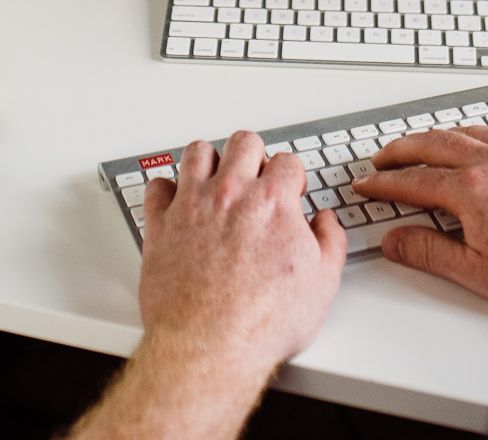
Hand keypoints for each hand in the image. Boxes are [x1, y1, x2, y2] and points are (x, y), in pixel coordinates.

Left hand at [139, 132, 348, 372]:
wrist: (210, 346)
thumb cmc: (261, 322)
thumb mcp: (322, 284)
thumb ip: (330, 243)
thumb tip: (326, 223)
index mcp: (272, 202)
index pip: (287, 161)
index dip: (292, 176)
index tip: (290, 189)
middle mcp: (231, 194)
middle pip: (243, 142)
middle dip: (254, 155)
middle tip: (255, 176)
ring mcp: (191, 206)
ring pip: (197, 152)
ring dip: (210, 160)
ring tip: (216, 177)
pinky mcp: (160, 225)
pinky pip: (156, 186)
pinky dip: (166, 189)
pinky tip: (175, 201)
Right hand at [353, 125, 487, 322]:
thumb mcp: (482, 275)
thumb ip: (431, 252)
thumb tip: (396, 240)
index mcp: (474, 191)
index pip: (414, 181)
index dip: (384, 184)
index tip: (367, 186)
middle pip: (434, 144)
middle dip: (401, 150)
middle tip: (382, 158)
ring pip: (467, 130)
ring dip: (435, 136)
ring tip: (419, 144)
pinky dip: (475, 132)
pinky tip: (475, 140)